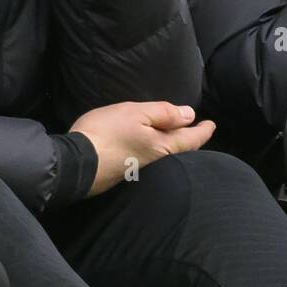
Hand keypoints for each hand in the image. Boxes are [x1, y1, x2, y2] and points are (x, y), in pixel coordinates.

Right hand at [70, 101, 215, 196]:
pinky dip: (156, 151)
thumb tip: (190, 115)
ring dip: (173, 146)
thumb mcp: (136, 113)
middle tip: (197, 130)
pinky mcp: (123, 173)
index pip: (191, 139)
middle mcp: (156, 162)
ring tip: (176, 135)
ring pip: (164, 156)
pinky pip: (148, 159)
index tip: (211, 124)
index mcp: (162, 146)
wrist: (74, 164)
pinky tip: (149, 146)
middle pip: (179, 151)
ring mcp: (139, 170)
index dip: (203, 131)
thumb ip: (164, 113)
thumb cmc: (107, 133)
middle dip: (190, 140)